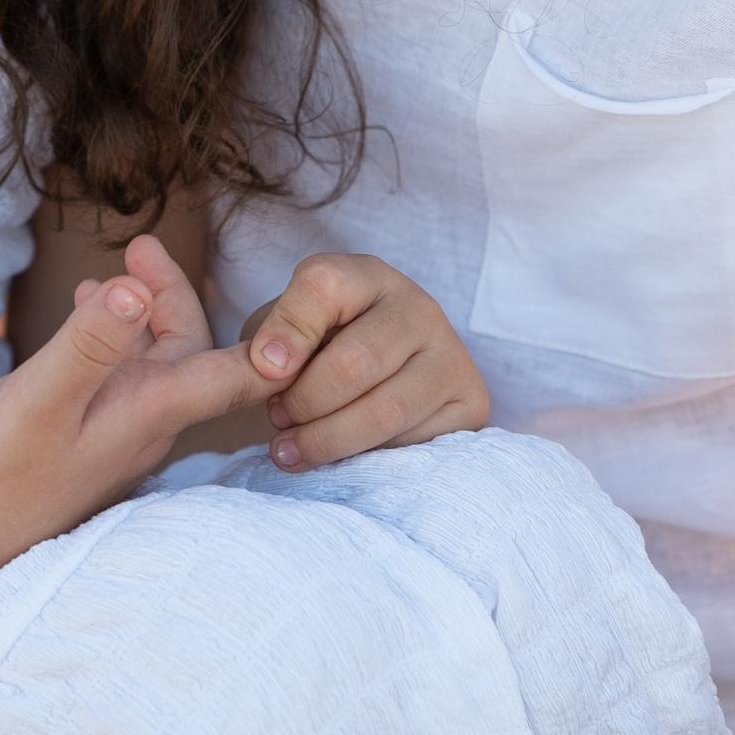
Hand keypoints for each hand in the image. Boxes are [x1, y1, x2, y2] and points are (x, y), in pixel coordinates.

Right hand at [0, 236, 266, 587]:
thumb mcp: (38, 399)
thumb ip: (88, 344)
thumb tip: (137, 290)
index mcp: (152, 414)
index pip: (238, 373)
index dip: (270, 333)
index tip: (272, 284)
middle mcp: (147, 429)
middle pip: (191, 353)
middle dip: (171, 294)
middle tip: (137, 247)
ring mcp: (118, 439)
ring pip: (154, 365)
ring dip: (139, 314)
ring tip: (108, 275)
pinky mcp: (89, 444)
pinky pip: (120, 381)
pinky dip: (110, 341)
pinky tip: (80, 323)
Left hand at [242, 254, 490, 468]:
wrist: (380, 380)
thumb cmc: (316, 352)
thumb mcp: (280, 333)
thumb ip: (264, 344)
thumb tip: (270, 368)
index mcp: (366, 276)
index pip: (323, 286)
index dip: (286, 331)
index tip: (264, 369)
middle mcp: (418, 307)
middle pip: (351, 364)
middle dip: (303, 403)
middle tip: (279, 419)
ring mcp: (452, 354)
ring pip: (381, 413)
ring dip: (325, 440)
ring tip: (293, 447)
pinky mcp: (471, 403)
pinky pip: (411, 446)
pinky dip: (367, 459)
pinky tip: (346, 455)